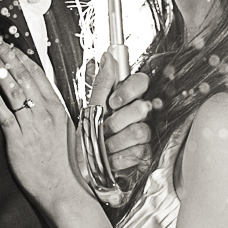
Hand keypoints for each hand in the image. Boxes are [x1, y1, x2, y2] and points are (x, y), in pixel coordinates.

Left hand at [0, 42, 88, 210]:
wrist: (66, 189)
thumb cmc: (67, 164)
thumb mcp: (66, 131)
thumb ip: (52, 114)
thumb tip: (39, 100)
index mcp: (57, 109)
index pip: (38, 76)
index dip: (23, 59)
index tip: (12, 46)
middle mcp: (45, 113)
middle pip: (24, 78)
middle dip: (8, 57)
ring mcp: (33, 126)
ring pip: (15, 92)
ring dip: (1, 72)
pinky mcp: (20, 140)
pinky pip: (6, 117)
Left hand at [91, 58, 156, 181]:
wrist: (82, 171)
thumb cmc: (85, 139)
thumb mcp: (90, 109)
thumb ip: (102, 84)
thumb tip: (108, 57)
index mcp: (125, 99)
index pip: (141, 82)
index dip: (129, 90)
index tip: (113, 102)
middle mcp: (137, 114)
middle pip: (142, 107)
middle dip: (118, 121)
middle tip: (105, 129)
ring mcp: (143, 133)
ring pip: (142, 130)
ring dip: (117, 142)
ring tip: (104, 147)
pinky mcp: (145, 153)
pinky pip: (140, 151)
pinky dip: (120, 158)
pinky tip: (111, 159)